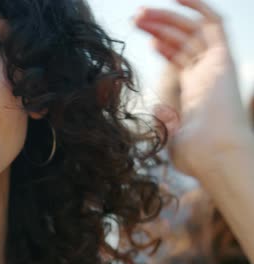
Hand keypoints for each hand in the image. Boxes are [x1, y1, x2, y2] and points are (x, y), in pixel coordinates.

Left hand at [135, 0, 252, 177]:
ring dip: (165, 18)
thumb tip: (156, 108)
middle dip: (158, 26)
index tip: (142, 36)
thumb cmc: (196, 156)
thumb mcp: (171, 136)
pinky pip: (213, 23)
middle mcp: (207, 74)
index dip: (164, 43)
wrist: (215, 157)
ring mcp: (215, 65)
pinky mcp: (222, 58)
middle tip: (133, 19)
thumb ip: (165, 121)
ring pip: (190, 30)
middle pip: (183, 40)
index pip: (181, 58)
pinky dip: (196, 6)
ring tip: (138, 15)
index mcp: (196, 91)